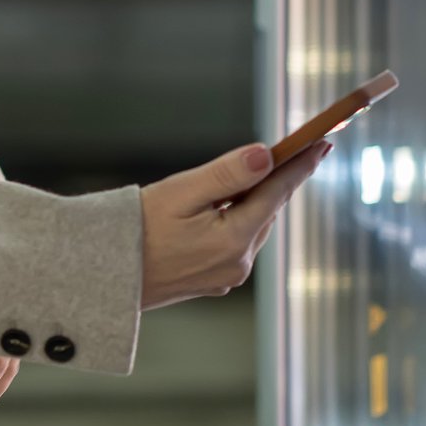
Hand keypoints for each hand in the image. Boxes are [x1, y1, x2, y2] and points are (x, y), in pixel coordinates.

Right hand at [138, 140, 330, 310]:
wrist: (104, 277)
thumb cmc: (134, 231)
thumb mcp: (179, 192)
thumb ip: (226, 174)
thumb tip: (266, 155)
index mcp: (233, 240)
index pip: (277, 192)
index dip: (300, 165)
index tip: (322, 143)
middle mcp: (237, 263)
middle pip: (266, 211)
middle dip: (273, 181)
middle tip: (287, 151)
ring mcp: (226, 276)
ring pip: (252, 227)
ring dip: (251, 202)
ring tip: (241, 179)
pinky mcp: (212, 282)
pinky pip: (236, 244)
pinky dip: (235, 222)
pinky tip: (217, 210)